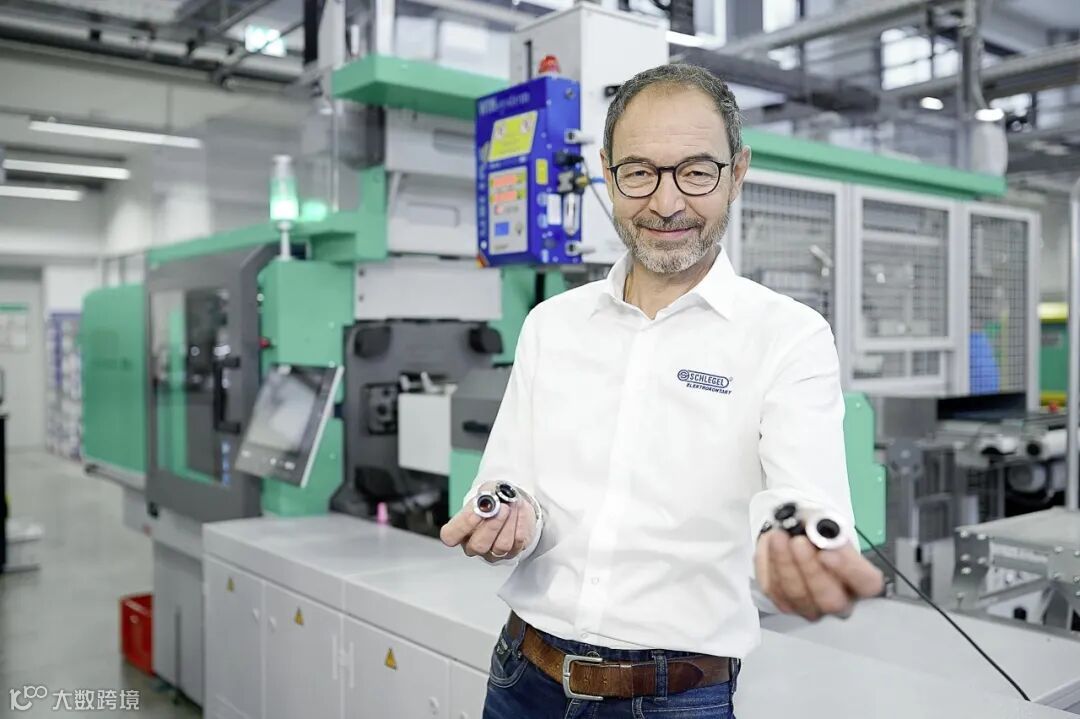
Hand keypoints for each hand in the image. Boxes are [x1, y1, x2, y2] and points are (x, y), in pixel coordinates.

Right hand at [439, 483, 536, 561]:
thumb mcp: (486, 491)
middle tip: (502, 508)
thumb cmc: (493, 500)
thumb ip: (484, 496)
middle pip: (478, 545)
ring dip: (510, 522)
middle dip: (492, 525)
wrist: (512, 503)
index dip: (463, 525)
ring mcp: (493, 552)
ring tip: (514, 504)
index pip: (450, 536)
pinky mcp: (512, 553)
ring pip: (501, 546)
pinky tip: (520, 511)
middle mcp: (473, 545)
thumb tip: (488, 502)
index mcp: (460, 531)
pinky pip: (518, 543)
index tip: (477, 512)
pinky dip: (521, 524)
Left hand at [756, 529, 882, 620]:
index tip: (828, 553)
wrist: (796, 537)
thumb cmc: (819, 534)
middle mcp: (840, 602)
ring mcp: (812, 607)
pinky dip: (769, 564)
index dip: (849, 571)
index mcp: (861, 581)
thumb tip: (818, 533)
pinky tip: (770, 545)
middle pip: (831, 600)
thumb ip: (828, 531)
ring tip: (778, 536)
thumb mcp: (827, 525)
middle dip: (811, 570)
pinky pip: (774, 590)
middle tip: (799, 542)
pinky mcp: (785, 604)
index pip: (866, 584)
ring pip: (798, 595)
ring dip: (785, 563)